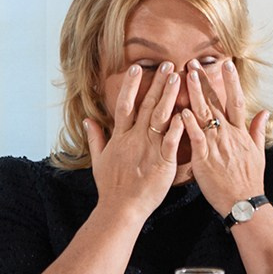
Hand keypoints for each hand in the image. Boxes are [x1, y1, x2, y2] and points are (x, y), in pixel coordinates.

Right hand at [85, 62, 184, 219]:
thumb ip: (95, 138)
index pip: (126, 104)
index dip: (132, 85)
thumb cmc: (111, 187)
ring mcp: (149, 149)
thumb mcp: (98, 160)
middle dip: (157, 83)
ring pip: (160, 117)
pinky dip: (178, 126)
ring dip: (169, 96)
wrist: (121, 208)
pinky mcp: (163, 162)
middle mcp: (135, 138)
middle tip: (168, 65)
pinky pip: (172, 140)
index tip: (137, 68)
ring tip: (178, 78)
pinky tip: (185, 112)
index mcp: (121, 137)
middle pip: (146, 105)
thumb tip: (88, 120)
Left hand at [181, 60, 266, 216]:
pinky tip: (182, 110)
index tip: (226, 65)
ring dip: (195, 94)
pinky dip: (189, 123)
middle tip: (193, 64)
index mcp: (240, 132)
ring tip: (186, 76)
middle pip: (216, 102)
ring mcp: (216, 144)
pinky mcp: (204, 157)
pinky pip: (196, 136)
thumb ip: (257, 130)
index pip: (236, 100)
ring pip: (204, 114)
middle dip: (204, 82)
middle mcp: (228, 134)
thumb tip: (264, 112)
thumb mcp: (258, 153)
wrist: (244, 202)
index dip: (231, 82)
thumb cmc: (249, 180)